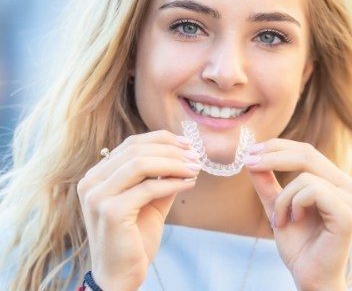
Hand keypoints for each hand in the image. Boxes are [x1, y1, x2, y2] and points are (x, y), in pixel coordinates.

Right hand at [77, 130, 201, 290]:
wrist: (120, 276)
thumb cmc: (135, 238)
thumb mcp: (150, 200)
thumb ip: (161, 177)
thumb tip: (185, 154)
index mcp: (97, 176)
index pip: (131, 144)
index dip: (162, 139)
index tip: (187, 144)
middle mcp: (91, 182)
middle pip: (136, 150)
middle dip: (171, 150)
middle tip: (196, 156)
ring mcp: (97, 196)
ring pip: (141, 163)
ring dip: (174, 163)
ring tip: (195, 168)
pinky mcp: (111, 211)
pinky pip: (148, 188)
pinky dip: (173, 183)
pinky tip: (189, 183)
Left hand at [245, 139, 351, 290]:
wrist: (310, 277)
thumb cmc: (299, 245)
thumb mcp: (277, 207)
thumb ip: (267, 184)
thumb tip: (251, 158)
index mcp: (335, 181)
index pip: (306, 151)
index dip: (277, 147)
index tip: (250, 152)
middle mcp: (347, 186)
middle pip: (307, 154)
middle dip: (273, 156)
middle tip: (249, 163)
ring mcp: (351, 198)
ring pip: (305, 175)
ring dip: (283, 198)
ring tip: (280, 220)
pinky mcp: (347, 213)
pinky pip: (313, 190)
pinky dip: (294, 204)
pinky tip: (294, 221)